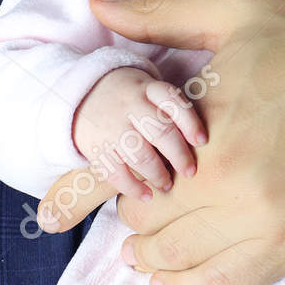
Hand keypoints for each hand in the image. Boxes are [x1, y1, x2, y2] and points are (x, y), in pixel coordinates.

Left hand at [36, 0, 284, 284]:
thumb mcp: (237, 10)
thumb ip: (160, 13)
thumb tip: (97, 0)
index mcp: (207, 126)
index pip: (133, 174)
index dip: (124, 174)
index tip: (131, 169)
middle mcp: (232, 183)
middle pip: (150, 224)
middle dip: (137, 218)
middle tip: (140, 208)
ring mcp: (270, 221)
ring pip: (181, 262)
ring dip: (154, 259)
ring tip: (145, 254)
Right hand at [71, 65, 208, 204]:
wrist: (82, 95)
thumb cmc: (131, 98)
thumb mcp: (150, 90)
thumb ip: (172, 108)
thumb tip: (201, 142)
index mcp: (147, 89)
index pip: (172, 101)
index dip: (190, 122)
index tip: (202, 141)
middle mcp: (129, 105)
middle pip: (159, 131)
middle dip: (178, 155)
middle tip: (190, 171)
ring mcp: (111, 126)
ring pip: (138, 153)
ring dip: (157, 174)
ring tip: (167, 185)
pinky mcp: (95, 147)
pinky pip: (114, 171)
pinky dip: (132, 187)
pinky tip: (147, 196)